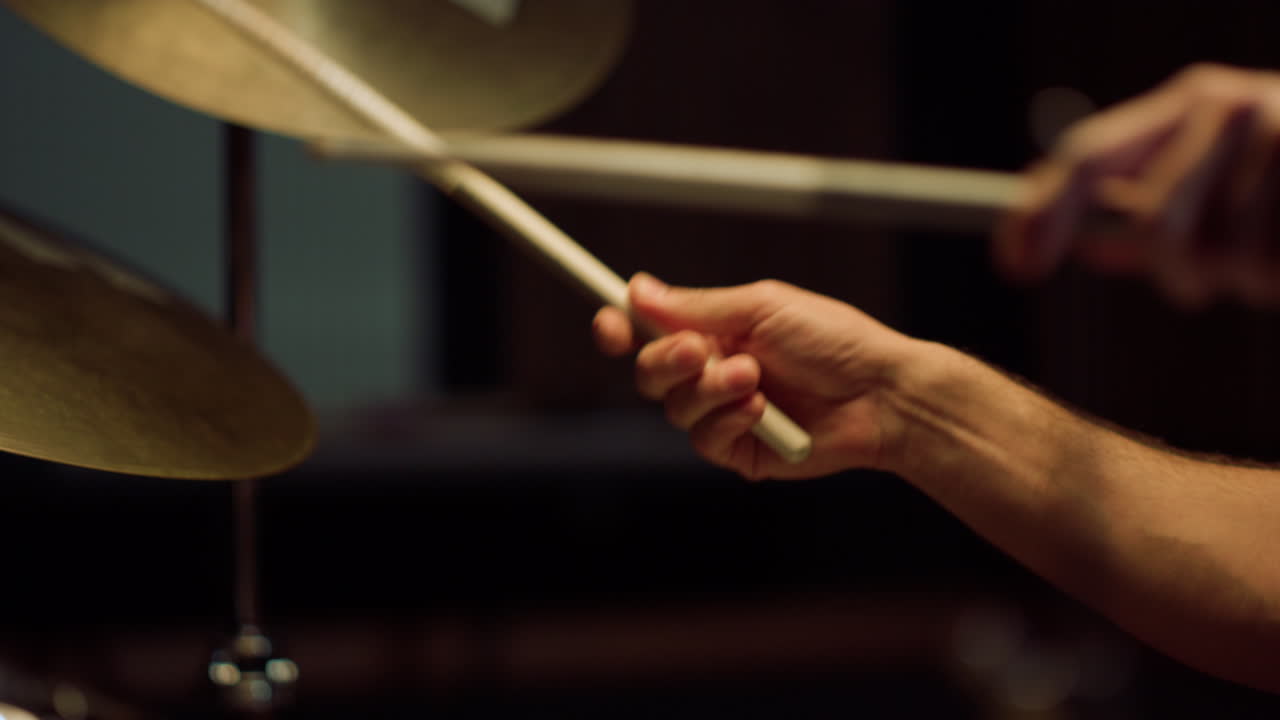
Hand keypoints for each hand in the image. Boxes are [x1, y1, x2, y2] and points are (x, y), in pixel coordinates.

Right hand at [593, 274, 915, 479]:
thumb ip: (697, 306)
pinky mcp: (739, 451)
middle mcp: (712, 372)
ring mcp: (724, 413)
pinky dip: (728, 421)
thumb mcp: (763, 307)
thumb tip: (638, 290)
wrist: (881, 393)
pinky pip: (704, 441)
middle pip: (649, 372)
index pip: (649, 330)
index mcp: (715, 330)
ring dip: (709, 390)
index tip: (609, 324)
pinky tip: (762, 411)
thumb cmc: (834, 340)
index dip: (621, 327)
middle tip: (698, 351)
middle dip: (665, 360)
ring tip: (753, 378)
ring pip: (675, 408)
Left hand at [998, 63, 1279, 306]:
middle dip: (1175, 275)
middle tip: (1197, 285)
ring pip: (1221, 259)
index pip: (1086, 157)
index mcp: (1189, 103)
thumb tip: (1079, 242)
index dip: (1040, 215)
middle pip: (1154, 227)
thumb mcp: (1217, 175)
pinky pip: (1270, 270)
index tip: (1014, 266)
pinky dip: (1278, 284)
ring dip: (1241, 282)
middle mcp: (1230, 107)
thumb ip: (1147, 203)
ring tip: (1270, 259)